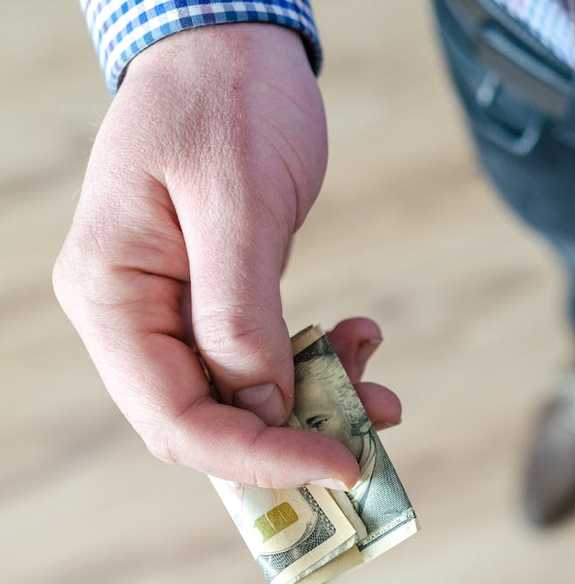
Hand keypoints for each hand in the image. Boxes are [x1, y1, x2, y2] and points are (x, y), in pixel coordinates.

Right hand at [53, 25, 398, 487]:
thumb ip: (240, 314)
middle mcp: (131, 316)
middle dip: (292, 440)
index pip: (176, 421)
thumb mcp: (237, 203)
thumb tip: (265, 410)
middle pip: (206, 424)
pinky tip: (358, 338)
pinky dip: (313, 364)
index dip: (261, 458)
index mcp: (112, 296)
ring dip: (314, 402)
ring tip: (376, 369)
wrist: (232, 42)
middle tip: (372, 434)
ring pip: (241, 399)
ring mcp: (171, 310)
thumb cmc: (226, 101)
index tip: (345, 464)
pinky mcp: (215, 298)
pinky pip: (261, 359)